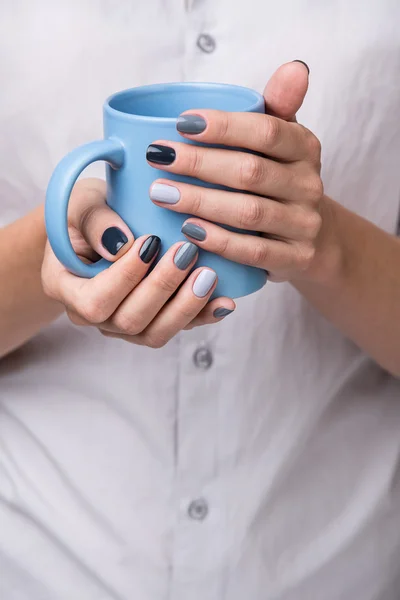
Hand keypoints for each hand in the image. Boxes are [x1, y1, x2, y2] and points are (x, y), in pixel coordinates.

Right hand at [42, 179, 235, 347]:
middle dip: (162, 288)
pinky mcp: (151, 322)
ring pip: (155, 333)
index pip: (95, 301)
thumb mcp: (82, 204)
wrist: (99, 227)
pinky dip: (203, 316)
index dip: (125, 278)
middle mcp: (92, 315)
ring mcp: (122, 324)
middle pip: (129, 320)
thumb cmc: (88, 212)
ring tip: (209, 275)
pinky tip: (225, 301)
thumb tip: (122, 245)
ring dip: (186, 306)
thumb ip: (95, 221)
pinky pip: (177, 328)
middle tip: (187, 253)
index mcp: (65, 288)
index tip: (150, 242)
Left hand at [147, 62, 331, 283]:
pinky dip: (218, 240)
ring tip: (160, 192)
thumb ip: (278, 107)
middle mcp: (309, 185)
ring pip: (248, 213)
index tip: (181, 124)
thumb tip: (294, 67)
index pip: (266, 131)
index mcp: (305, 148)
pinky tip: (187, 230)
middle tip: (158, 157)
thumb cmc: (279, 181)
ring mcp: (304, 225)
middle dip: (199, 163)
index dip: (224, 126)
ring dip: (200, 201)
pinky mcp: (295, 259)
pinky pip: (252, 252)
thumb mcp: (283, 142)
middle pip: (250, 172)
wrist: (310, 237)